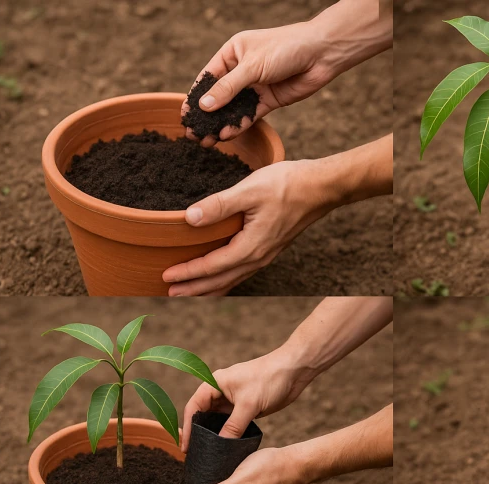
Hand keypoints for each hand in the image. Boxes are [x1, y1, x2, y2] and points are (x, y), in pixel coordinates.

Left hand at [162, 160, 334, 295]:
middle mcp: (258, 257)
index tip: (166, 277)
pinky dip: (226, 279)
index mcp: (251, 246)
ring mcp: (266, 255)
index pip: (212, 266)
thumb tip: (190, 218)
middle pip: (221, 281)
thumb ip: (219, 205)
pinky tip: (220, 276)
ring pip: (233, 279)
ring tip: (190, 291)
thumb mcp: (250, 190)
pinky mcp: (271, 248)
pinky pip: (243, 272)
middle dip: (194, 289)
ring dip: (209, 287)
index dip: (187, 273)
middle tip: (169, 293)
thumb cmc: (288, 185)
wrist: (322, 188)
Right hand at [181, 347, 313, 451]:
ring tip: (208, 455)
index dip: (188, 427)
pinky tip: (227, 448)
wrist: (294, 370)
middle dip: (199, 433)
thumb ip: (233, 426)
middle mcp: (221, 391)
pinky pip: (231, 423)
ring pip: (217, 421)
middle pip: (203, 415)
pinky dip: (228, 434)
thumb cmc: (270, 379)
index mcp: (215, 383)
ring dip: (214, 435)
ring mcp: (233, 400)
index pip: (193, 407)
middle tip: (195, 455)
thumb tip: (219, 446)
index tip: (185, 447)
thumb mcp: (249, 404)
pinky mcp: (245, 407)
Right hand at [182, 24, 336, 146]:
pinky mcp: (269, 100)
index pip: (208, 78)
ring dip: (220, 124)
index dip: (196, 96)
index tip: (184, 115)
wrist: (320, 55)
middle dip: (206, 116)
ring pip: (233, 109)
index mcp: (232, 53)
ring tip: (206, 141)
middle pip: (219, 97)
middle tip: (193, 135)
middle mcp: (241, 70)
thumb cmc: (284, 48)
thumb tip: (204, 106)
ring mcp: (255, 87)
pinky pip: (250, 115)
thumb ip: (228, 88)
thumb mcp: (251, 66)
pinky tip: (227, 135)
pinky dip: (239, 125)